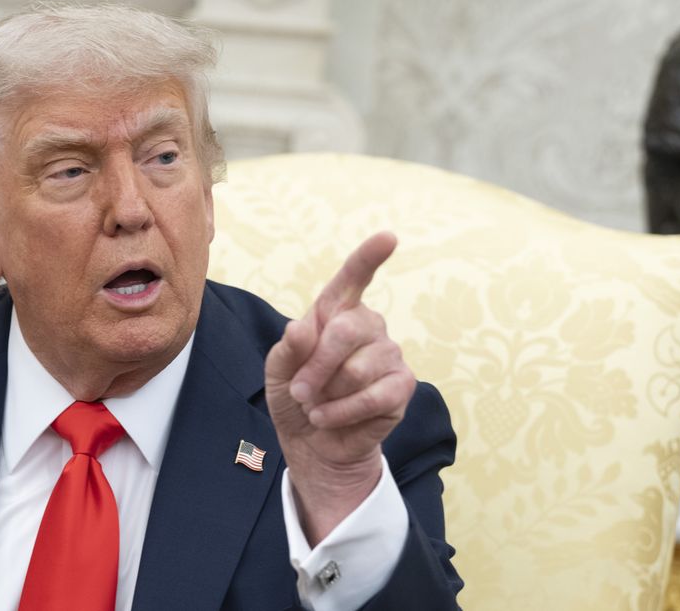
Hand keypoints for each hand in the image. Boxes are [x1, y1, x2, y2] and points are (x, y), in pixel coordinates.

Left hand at [265, 232, 415, 545]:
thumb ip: (288, 347)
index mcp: (336, 312)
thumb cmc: (296, 396)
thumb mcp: (277, 370)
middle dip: (315, 366)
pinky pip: (373, 397)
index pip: (353, 278)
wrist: (312, 442)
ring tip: (317, 405)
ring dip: (326, 394)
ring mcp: (389, 355)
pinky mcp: (402, 387)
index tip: (388, 237)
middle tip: (300, 390)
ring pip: (357, 369)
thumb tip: (302, 327)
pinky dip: (342, 412)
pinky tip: (330, 418)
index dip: (369, 257)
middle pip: (345, 330)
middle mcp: (368, 326)